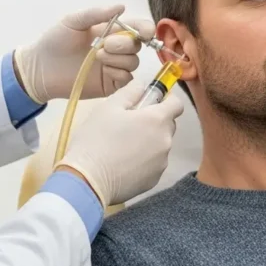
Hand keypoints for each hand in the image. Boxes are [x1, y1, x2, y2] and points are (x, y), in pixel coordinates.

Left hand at [14, 5, 154, 103]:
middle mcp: (116, 49)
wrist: (41, 68)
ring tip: (97, 57)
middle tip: (104, 44)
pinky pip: (126, 79)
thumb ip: (96, 13)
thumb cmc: (55, 41)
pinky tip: (103, 70)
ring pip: (133, 62)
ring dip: (119, 59)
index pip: (137, 28)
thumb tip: (121, 6)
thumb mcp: (74, 21)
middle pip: (137, 46)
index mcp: (111, 31)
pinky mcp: (111, 85)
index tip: (144, 32)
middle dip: (125, 44)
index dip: (145, 29)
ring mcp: (114, 67)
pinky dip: (118, 73)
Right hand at [56, 81, 184, 205]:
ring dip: (148, 142)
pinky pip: (153, 164)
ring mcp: (162, 163)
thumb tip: (142, 84)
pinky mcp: (154, 180)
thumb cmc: (96, 139)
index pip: (177, 104)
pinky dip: (144, 160)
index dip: (167, 99)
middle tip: (129, 123)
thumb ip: (130, 92)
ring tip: (123, 146)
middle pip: (168, 125)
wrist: (88, 180)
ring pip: (160, 145)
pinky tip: (123, 163)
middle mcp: (166, 141)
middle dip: (154, 121)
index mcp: (157, 120)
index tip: (153, 100)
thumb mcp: (108, 107)